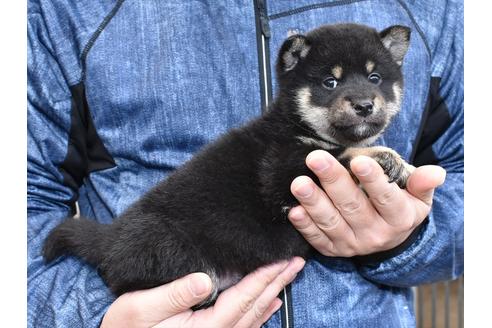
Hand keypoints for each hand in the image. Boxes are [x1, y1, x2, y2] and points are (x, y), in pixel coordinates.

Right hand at [101, 257, 304, 327]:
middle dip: (276, 283)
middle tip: (295, 263)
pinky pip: (245, 326)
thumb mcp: (142, 307)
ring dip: (272, 294)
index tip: (281, 260)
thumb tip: (205, 280)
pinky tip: (270, 304)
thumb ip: (174, 294)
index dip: (264, 278)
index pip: (243, 299)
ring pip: (254, 317)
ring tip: (288, 276)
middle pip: (255, 307)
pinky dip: (261, 313)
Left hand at [288, 150, 445, 256]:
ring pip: (331, 223)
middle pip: (352, 206)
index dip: (373, 180)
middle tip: (316, 159)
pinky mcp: (333, 250)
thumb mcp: (417, 198)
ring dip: (313, 202)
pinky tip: (294, 210)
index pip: (386, 198)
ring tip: (299, 183)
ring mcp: (352, 244)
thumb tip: (435, 172)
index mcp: (398, 218)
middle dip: (333, 181)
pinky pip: (317, 239)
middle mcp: (375, 234)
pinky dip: (305, 226)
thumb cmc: (400, 208)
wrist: (388, 240)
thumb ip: (422, 184)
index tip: (358, 160)